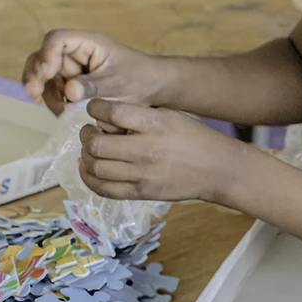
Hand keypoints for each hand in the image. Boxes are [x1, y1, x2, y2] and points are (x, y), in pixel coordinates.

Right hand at [19, 30, 166, 115]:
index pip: (56, 39)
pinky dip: (53, 102)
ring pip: (45, 77)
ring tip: (60, 110)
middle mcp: (75, 54)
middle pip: (42, 57)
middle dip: (35, 74)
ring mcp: (72, 70)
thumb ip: (93, 86)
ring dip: (45, 93)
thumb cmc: (140, 78)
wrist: (153, 90)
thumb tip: (68, 91)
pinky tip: (63, 113)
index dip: (47, 54)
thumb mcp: (118, 82)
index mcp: (87, 43)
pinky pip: (54, 92)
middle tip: (34, 94)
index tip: (48, 73)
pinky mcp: (72, 87)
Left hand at [78, 98, 250, 203]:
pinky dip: (90, 179)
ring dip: (85, 156)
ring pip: (96, 167)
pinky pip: (105, 189)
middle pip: (97, 143)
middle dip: (85, 135)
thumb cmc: (192, 136)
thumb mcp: (169, 115)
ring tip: (88, 150)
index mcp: (154, 124)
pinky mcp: (141, 193)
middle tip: (88, 131)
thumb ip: (137, 115)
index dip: (94, 108)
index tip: (93, 108)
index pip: (112, 113)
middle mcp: (145, 150)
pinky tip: (88, 169)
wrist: (216, 169)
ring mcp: (142, 175)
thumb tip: (104, 117)